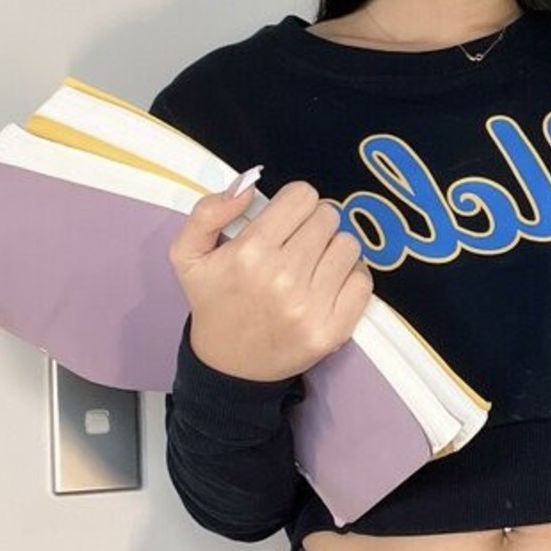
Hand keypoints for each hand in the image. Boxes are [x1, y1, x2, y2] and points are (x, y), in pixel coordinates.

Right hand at [168, 177, 373, 381]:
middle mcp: (283, 278)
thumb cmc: (213, 302)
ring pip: (348, 245)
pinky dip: (350, 278)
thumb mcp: (187, 254)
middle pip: (328, 218)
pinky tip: (328, 284)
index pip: (302, 196)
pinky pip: (363, 281)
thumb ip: (208, 211)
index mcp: (250, 253)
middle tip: (298, 243)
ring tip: (312, 264)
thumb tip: (249, 185)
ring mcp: (311, 307)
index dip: (295, 203)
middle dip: (313, 224)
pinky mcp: (332, 330)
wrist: (228, 366)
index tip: (286, 219)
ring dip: (333, 249)